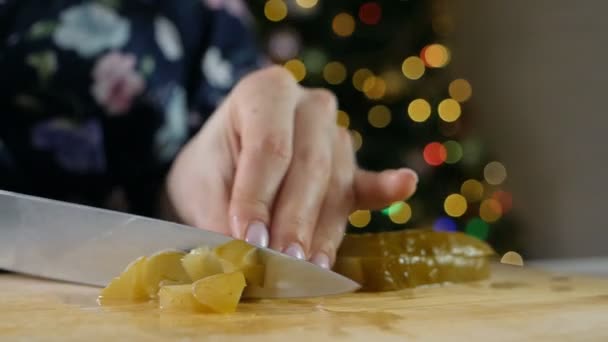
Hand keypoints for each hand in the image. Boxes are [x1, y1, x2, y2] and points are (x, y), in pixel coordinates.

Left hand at [166, 66, 417, 267]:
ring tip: (306, 268)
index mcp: (265, 92)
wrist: (226, 166)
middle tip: (281, 262)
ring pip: (336, 183)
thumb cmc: (213, 171)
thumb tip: (245, 259)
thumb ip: (223, 216)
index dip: (259, 197)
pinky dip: (384, 190)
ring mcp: (335, 134)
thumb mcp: (202, 186)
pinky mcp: (350, 169)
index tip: (248, 241)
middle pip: (310, 165)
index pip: (269, 148)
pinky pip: (366, 183)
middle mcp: (308, 105)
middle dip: (294, 219)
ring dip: (320, 230)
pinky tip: (403, 185)